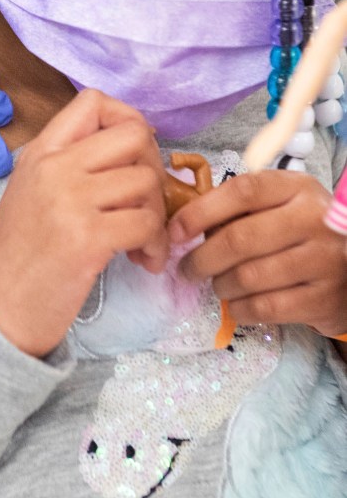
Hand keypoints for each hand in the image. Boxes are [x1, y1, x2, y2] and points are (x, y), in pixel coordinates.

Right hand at [0, 90, 168, 356]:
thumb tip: (134, 155)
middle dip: (154, 168)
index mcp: (40, 154)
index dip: (128, 121)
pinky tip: (144, 262)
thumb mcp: (33, 194)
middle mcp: (53, 167)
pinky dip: (157, 246)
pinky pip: (148, 223)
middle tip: (144, 202)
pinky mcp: (87, 238)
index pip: (94, 101)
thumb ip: (71, 167)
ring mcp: (69, 201)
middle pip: (135, 134)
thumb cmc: (18, 259)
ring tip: (142, 243)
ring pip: (148, 182)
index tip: (131, 158)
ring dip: (157, 216)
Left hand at [171, 170, 346, 338]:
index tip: (173, 233)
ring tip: (218, 284)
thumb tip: (179, 228)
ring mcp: (324, 260)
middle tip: (186, 270)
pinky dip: (239, 309)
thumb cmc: (297, 233)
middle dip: (200, 259)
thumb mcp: (276, 208)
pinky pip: (263, 308)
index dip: (199, 213)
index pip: (242, 192)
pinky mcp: (323, 298)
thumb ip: (235, 211)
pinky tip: (238, 304)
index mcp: (297, 188)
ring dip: (220, 285)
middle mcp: (315, 219)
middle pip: (239, 239)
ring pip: (247, 277)